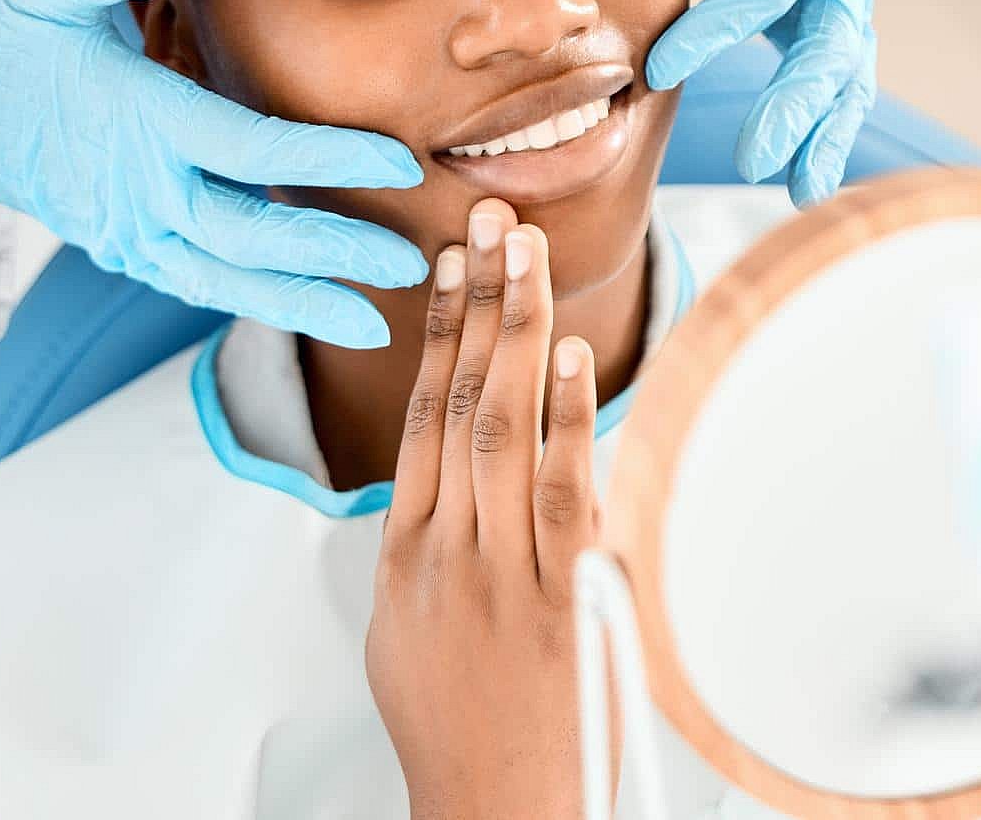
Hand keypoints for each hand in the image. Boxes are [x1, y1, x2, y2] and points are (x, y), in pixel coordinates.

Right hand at [0, 0, 425, 345]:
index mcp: (139, 119)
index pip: (253, 150)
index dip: (330, 159)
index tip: (399, 161)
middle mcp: (139, 188)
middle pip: (251, 235)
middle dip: (334, 255)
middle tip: (412, 268)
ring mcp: (127, 228)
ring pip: (225, 278)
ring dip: (301, 302)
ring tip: (373, 323)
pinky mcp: (120, 247)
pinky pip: (195, 282)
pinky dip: (251, 299)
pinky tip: (307, 307)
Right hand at [368, 198, 601, 819]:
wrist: (497, 813)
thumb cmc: (457, 728)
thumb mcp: (407, 632)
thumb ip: (431, 546)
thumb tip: (452, 481)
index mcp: (404, 557)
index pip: (417, 416)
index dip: (434, 333)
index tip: (449, 264)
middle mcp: (447, 554)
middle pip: (458, 402)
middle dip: (478, 303)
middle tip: (492, 221)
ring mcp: (504, 574)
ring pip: (503, 430)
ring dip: (518, 335)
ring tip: (528, 257)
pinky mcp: (564, 600)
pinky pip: (563, 494)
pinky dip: (570, 420)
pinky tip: (576, 361)